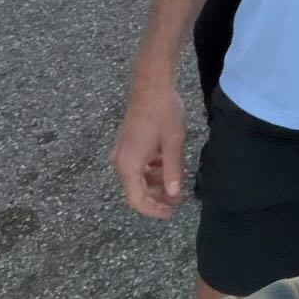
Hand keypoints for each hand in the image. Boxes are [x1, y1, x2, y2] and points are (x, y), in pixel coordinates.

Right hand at [111, 79, 187, 218]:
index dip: (154, 210)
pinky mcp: (126, 143)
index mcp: (129, 166)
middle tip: (178, 198)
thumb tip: (173, 195)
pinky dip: (152, 169)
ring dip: (156, 182)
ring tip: (177, 180)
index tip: (171, 213)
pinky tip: (168, 163)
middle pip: (136, 190)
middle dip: (157, 197)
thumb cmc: (163, 113)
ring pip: (137, 178)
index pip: (137, 200)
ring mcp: (121, 152)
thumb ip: (173, 171)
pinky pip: (137, 164)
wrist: (150, 86)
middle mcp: (120, 162)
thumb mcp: (173, 144)